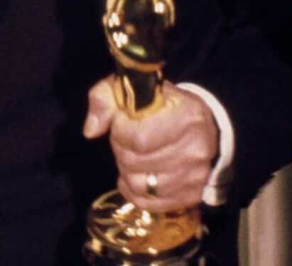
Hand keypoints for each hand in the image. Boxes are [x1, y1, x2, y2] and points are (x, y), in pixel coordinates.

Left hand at [84, 79, 217, 211]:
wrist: (200, 122)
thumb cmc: (162, 103)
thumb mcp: (132, 88)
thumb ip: (105, 99)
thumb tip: (91, 130)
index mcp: (186, 116)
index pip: (140, 139)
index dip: (120, 132)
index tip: (120, 122)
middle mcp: (196, 148)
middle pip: (135, 163)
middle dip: (120, 149)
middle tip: (124, 138)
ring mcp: (196, 175)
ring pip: (140, 186)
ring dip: (127, 170)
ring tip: (132, 154)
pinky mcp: (192, 195)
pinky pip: (149, 203)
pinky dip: (134, 191)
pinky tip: (134, 175)